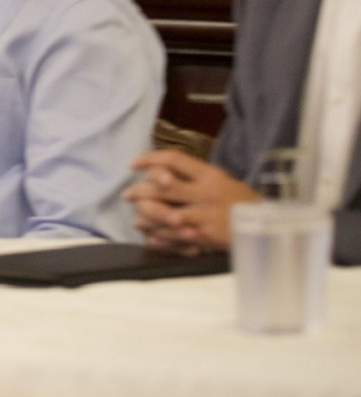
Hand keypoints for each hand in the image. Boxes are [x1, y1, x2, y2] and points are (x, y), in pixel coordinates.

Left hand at [124, 149, 258, 253]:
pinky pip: (173, 236)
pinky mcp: (205, 236)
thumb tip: (160, 172)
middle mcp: (206, 192)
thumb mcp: (222, 181)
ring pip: (163, 213)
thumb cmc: (241, 203)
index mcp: (210, 175)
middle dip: (139, 191)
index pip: (174, 159)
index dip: (149, 159)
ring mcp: (205, 215)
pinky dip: (158, 237)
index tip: (133, 165)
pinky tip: (150, 236)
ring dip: (145, 216)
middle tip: (127, 195)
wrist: (268, 228)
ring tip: (137, 218)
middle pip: (162, 187)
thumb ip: (194, 176)